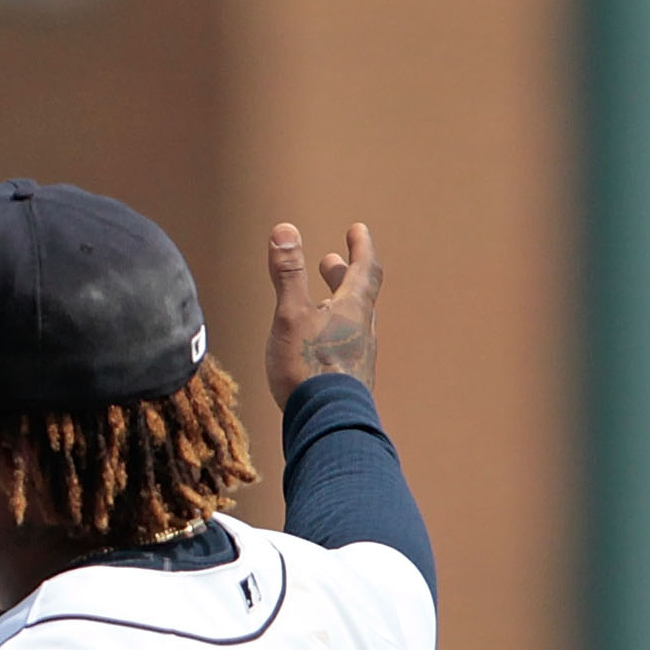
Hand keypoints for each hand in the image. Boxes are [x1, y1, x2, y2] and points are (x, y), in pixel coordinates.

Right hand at [263, 221, 382, 408]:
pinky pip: (344, 344)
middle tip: (331, 261)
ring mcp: (358, 356)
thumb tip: (284, 229)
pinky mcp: (348, 378)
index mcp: (352, 308)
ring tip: (321, 300)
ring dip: (336, 304)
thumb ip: (288, 274)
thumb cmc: (309, 365)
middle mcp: (361, 329)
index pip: (364, 269)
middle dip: (343, 274)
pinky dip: (331, 331)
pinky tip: (317, 344)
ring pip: (351, 320)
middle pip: (357, 294)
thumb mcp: (291, 314)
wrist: (327, 420)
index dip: (361, 247)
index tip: (357, 230)